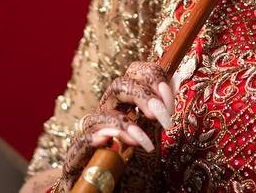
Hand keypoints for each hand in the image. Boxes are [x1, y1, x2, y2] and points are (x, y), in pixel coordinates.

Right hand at [55, 59, 191, 190]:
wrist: (100, 188)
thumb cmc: (130, 162)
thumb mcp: (151, 134)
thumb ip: (160, 112)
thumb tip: (178, 80)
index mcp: (126, 104)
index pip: (135, 73)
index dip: (153, 78)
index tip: (170, 99)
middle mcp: (107, 114)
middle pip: (118, 86)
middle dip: (142, 96)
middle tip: (162, 117)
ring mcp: (91, 135)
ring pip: (98, 114)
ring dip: (123, 124)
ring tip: (143, 141)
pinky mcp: (77, 158)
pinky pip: (81, 142)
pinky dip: (94, 140)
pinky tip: (108, 144)